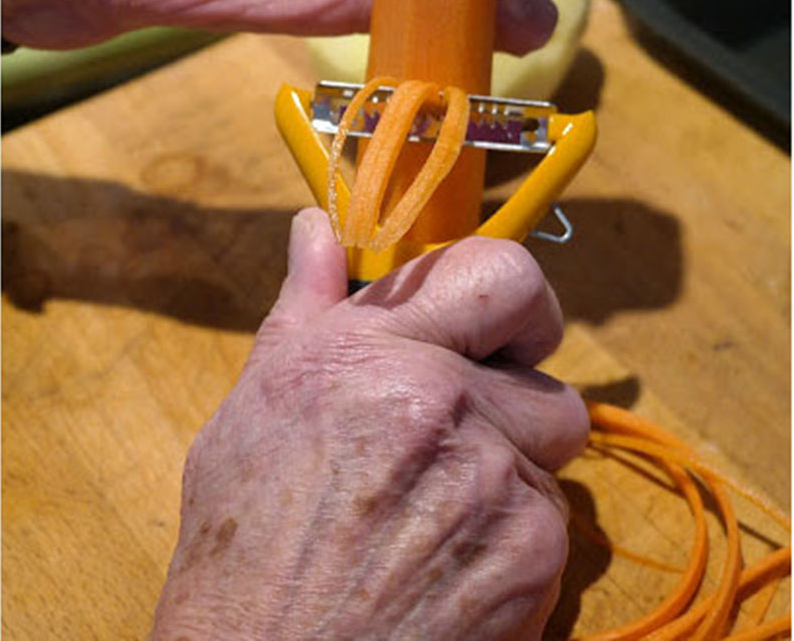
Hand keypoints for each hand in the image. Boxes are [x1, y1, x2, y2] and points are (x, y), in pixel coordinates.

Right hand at [150, 208, 588, 640]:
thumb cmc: (244, 541)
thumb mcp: (259, 402)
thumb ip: (305, 304)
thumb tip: (314, 227)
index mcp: (376, 351)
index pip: (505, 273)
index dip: (519, 302)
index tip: (504, 331)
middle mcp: (446, 405)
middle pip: (549, 382)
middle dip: (514, 407)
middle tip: (459, 437)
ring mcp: (497, 486)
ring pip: (548, 459)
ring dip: (507, 478)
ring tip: (431, 515)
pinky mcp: (530, 562)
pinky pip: (548, 527)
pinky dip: (509, 542)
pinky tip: (443, 564)